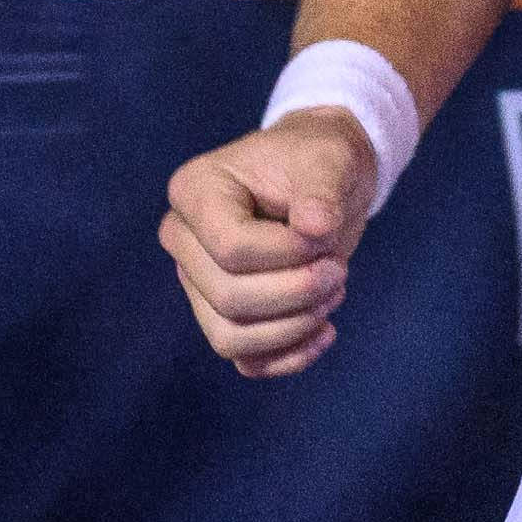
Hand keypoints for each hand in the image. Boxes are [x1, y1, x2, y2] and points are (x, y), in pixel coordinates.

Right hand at [164, 113, 381, 376]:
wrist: (324, 182)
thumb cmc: (318, 162)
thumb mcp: (328, 160)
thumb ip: (322, 189)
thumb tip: (315, 226)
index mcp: (194, 192)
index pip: (230, 248)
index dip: (288, 254)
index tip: (325, 231)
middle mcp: (183, 240)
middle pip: (228, 297)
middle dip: (297, 292)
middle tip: (338, 269)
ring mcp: (197, 284)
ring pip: (230, 338)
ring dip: (293, 326)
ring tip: (333, 293)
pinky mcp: (223, 316)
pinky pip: (246, 361)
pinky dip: (290, 356)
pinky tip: (326, 331)